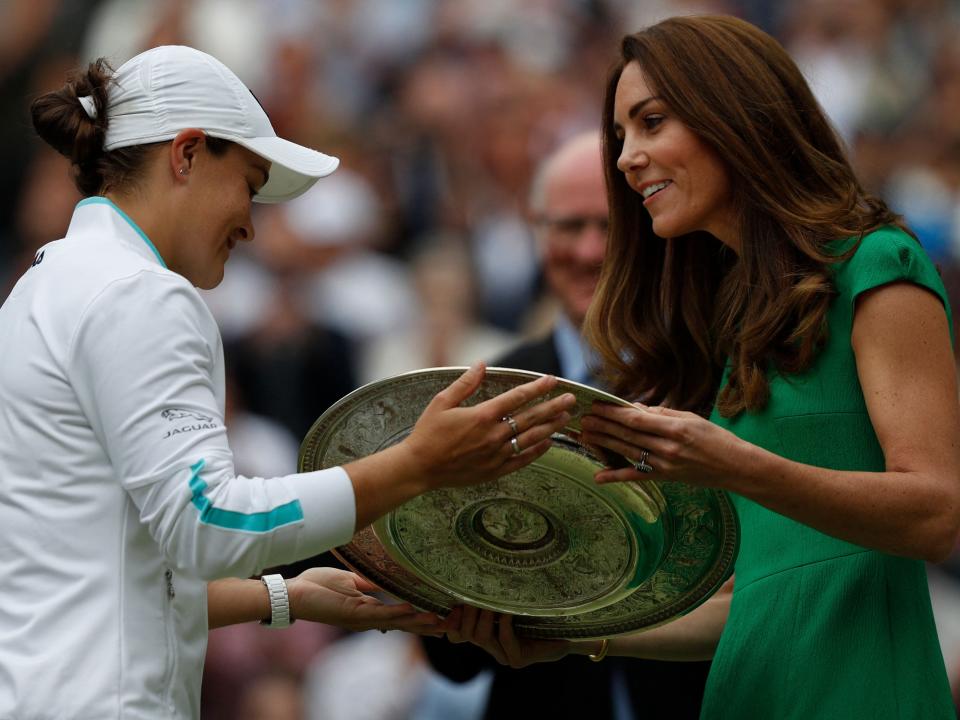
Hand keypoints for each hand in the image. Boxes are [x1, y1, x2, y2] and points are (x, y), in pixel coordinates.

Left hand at [286, 567, 442, 634]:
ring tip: (440, 621)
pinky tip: (414, 611)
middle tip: (451, 625)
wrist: (294, 593)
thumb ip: (369, 584)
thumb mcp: (349, 581)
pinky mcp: (354, 614)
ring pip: (397, 621)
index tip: (441, 617)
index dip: (420, 617)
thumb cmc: (316, 585)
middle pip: (404, 624)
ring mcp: (362, 618)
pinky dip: (398, 613)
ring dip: (419, 621)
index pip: (399, 615)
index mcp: (368, 609)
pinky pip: (381, 614)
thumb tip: (389, 578)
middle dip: (427, 625)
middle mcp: (368, 618)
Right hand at [399, 363, 575, 489]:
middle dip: (553, 406)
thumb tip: (482, 364)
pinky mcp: (494, 470)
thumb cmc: (428, 433)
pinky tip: (549, 443)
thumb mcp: (442, 402)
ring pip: (531, 438)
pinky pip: (522, 459)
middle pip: (531, 418)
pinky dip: (537, 451)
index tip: (552, 380)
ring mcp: (496, 454)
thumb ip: (465, 384)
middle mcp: (493, 435)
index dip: (537, 387)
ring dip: (551, 427)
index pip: (517, 398)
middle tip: (571, 399)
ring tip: (566, 418)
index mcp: (481, 416)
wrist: (419, 468)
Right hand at [443, 606, 569, 668]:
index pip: (455, 634)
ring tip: (490, 599)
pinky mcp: (518, 660)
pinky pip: (504, 640)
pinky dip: (504, 623)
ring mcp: (503, 656)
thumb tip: (467, 572)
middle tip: (475, 594)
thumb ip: (490, 594)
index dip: (448, 622)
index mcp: (484, 634)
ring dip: (484, 615)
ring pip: (481, 637)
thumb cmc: (536, 609)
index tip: (453, 602)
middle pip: (465, 634)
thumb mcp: (510, 599)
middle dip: (468, 612)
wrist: (567, 629)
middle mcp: (491, 647)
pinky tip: (508, 611)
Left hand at [581, 402, 746, 486]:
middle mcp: (668, 447)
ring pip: (628, 452)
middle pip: (628, 435)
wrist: (735, 467)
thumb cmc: (715, 438)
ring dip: (604, 444)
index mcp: (675, 428)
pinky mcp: (665, 478)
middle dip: (603, 425)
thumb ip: (661, 414)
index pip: (636, 419)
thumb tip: (634, 408)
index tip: (597, 405)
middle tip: (583, 418)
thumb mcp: (691, 418)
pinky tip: (598, 476)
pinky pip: (636, 476)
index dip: (613, 413)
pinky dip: (616, 477)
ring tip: (585, 435)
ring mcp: (665, 465)